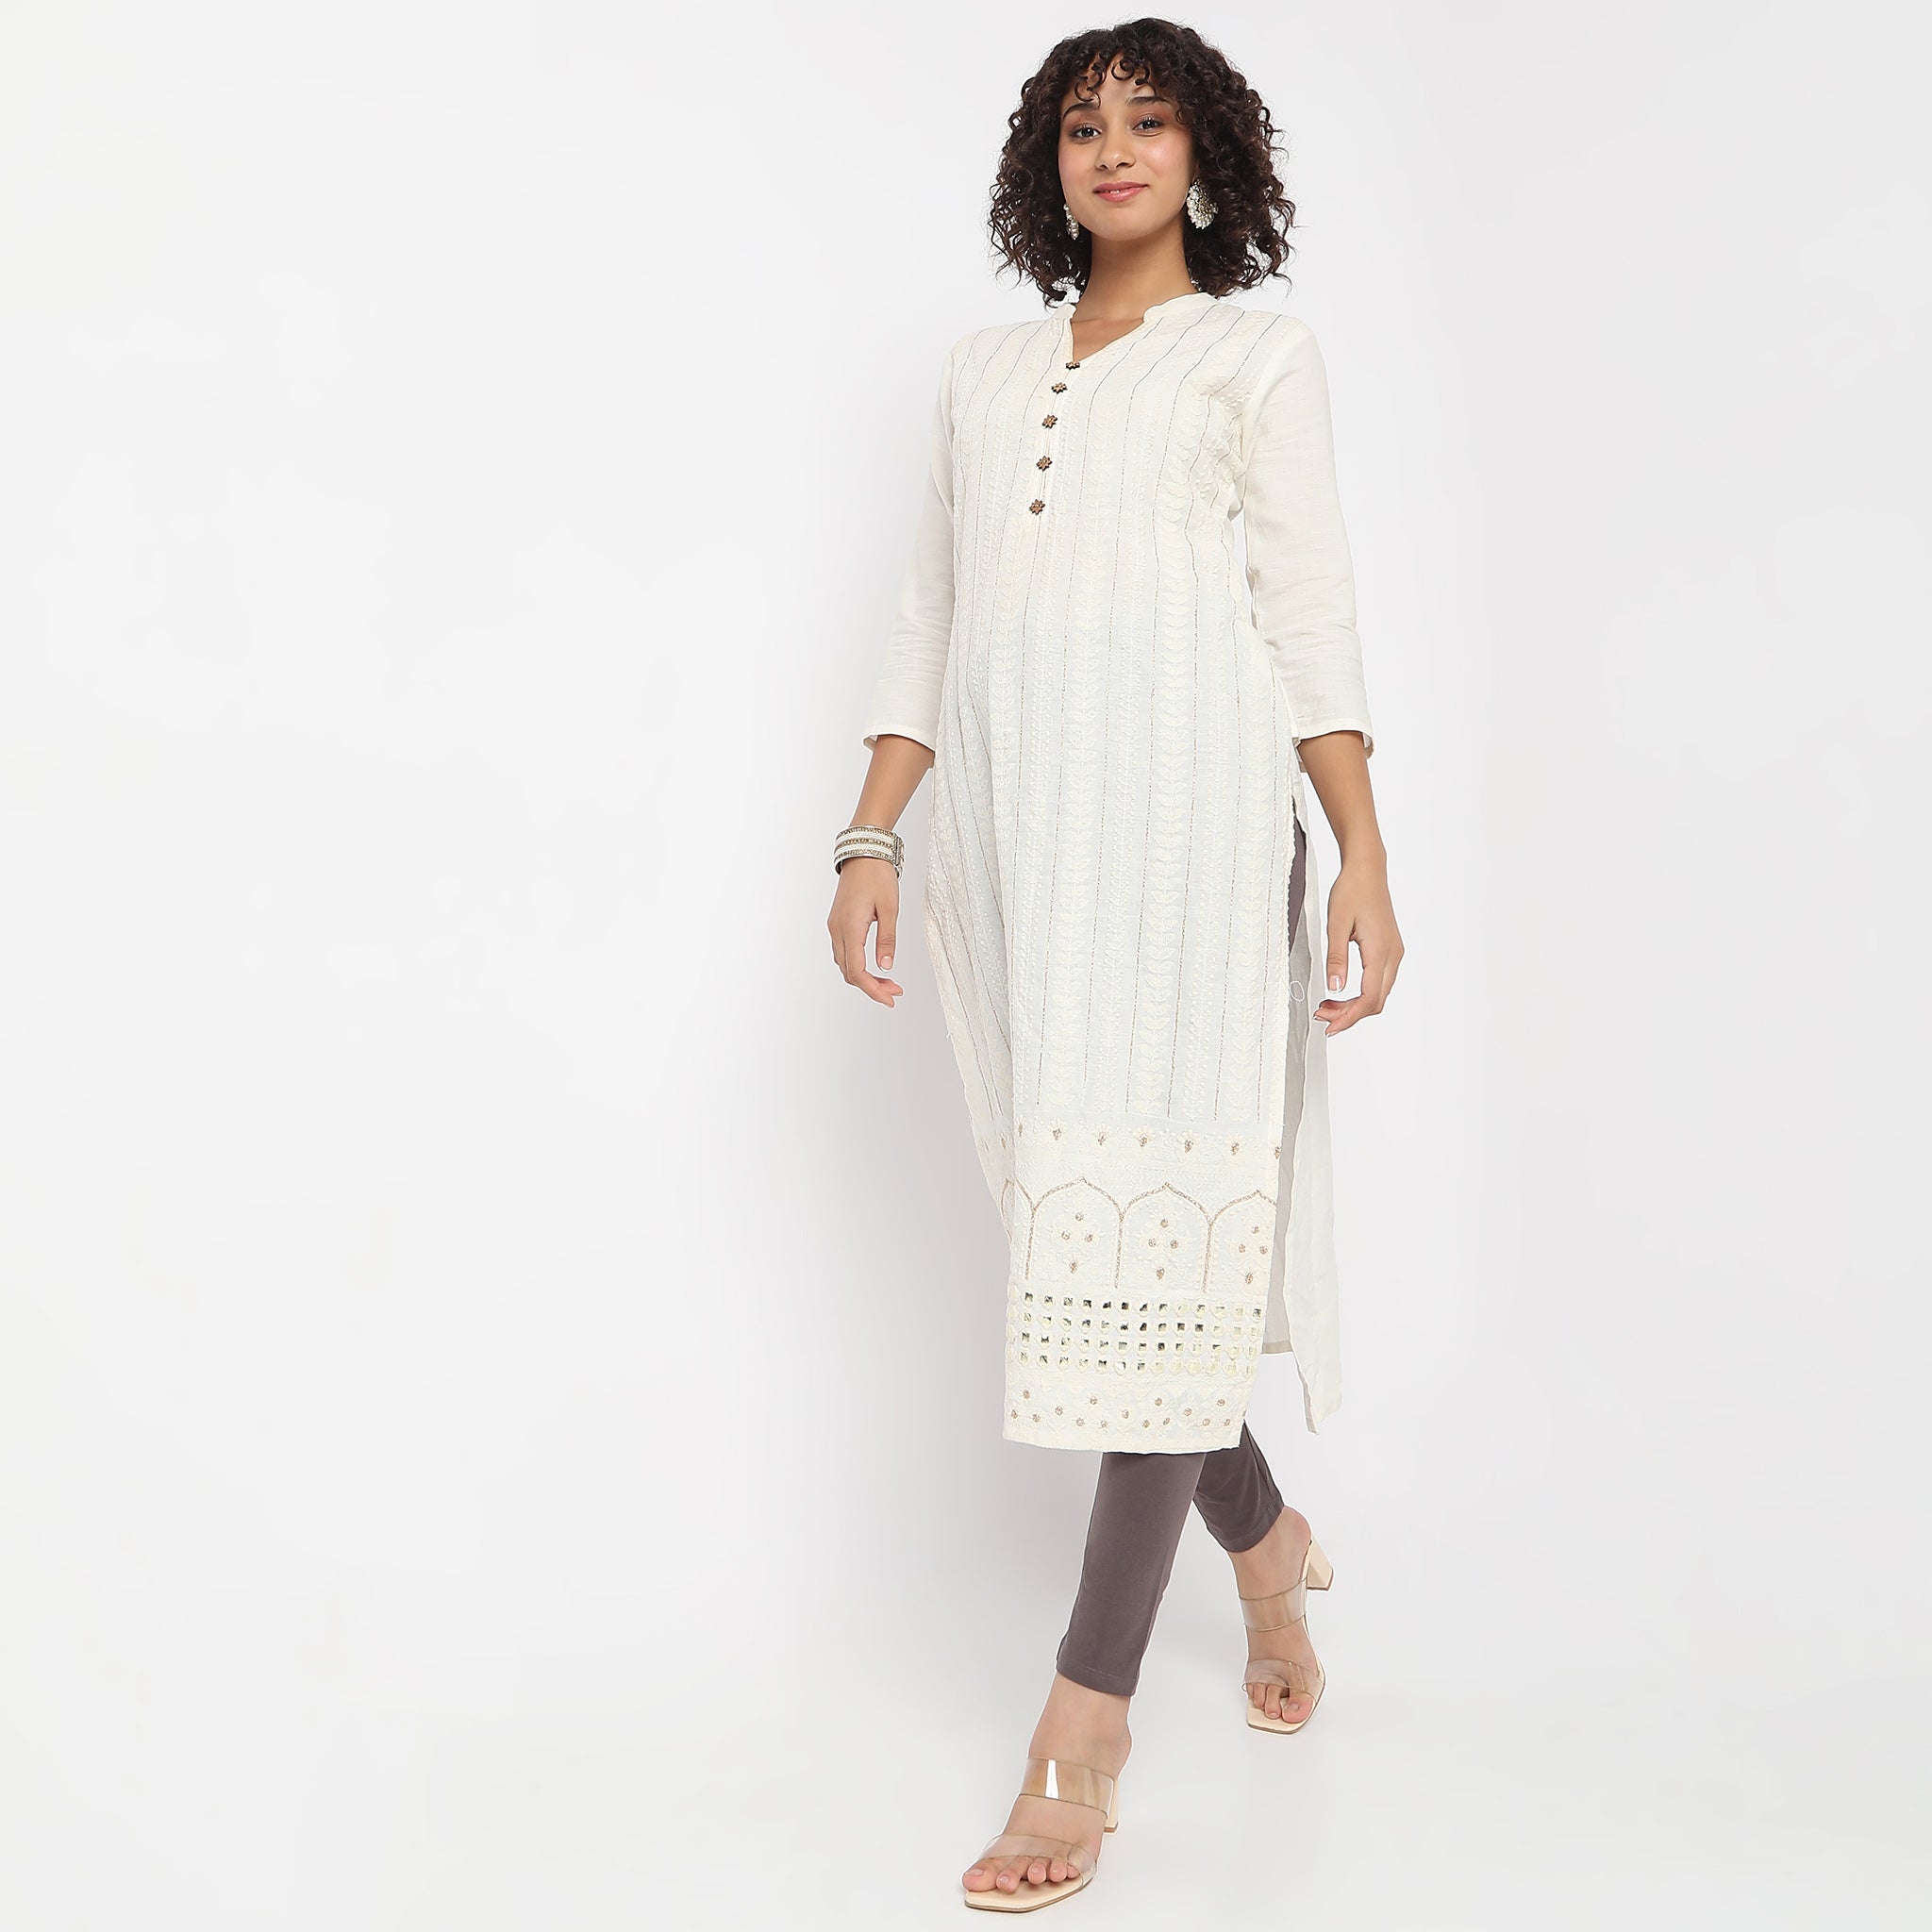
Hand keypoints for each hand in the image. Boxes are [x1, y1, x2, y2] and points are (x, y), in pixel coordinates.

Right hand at [828, 857, 904, 1005]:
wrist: (863, 853)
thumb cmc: (877, 876)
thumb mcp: (890, 908)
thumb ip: (887, 939)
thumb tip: (886, 967)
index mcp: (850, 928)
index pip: (857, 972)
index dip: (873, 990)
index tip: (891, 999)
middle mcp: (837, 930)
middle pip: (849, 973)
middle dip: (872, 987)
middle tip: (895, 991)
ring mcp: (835, 927)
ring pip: (845, 964)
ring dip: (865, 978)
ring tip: (889, 981)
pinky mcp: (838, 923)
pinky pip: (844, 953)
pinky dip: (858, 965)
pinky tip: (874, 966)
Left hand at [1316, 858, 1401, 1035]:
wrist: (1367, 871)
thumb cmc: (1352, 892)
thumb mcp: (1336, 925)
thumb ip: (1336, 958)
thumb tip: (1334, 988)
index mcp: (1380, 951)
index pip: (1368, 998)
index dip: (1349, 1017)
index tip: (1329, 1026)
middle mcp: (1392, 955)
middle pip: (1376, 1001)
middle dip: (1349, 1015)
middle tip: (1322, 1016)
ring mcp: (1394, 953)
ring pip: (1378, 993)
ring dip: (1354, 1005)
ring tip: (1327, 1005)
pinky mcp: (1390, 950)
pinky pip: (1379, 981)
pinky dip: (1361, 993)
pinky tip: (1341, 992)